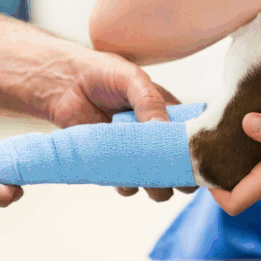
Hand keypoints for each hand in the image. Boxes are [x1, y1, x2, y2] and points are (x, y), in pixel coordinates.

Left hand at [48, 46, 194, 201]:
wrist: (64, 84)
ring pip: (157, 180)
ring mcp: (135, 151)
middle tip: (173, 175)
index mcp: (168, 112)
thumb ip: (150, 101)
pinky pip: (128, 185)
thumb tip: (164, 129)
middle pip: (178, 164)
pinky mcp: (113, 163)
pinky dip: (128, 186)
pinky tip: (122, 176)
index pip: (191, 136)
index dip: (196, 150)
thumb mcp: (132, 79)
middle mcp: (155, 135)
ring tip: (149, 180)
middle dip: (180, 175)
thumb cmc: (102, 73)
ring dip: (157, 187)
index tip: (195, 159)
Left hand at [209, 113, 260, 220]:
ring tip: (237, 130)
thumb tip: (246, 121)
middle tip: (216, 134)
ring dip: (240, 159)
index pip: (230, 201)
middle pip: (234, 186)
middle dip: (222, 164)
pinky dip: (258, 159)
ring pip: (249, 180)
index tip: (206, 158)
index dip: (211, 185)